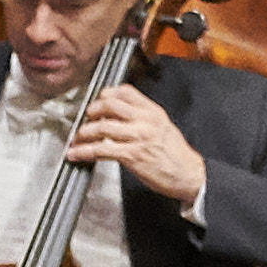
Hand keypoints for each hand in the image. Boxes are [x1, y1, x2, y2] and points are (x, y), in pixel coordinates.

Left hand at [71, 82, 209, 208]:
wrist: (189, 174)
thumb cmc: (176, 155)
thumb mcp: (162, 127)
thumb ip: (142, 118)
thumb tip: (118, 115)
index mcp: (153, 111)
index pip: (125, 91)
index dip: (106, 94)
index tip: (97, 100)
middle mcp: (145, 121)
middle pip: (110, 105)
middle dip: (91, 110)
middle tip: (85, 118)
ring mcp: (139, 137)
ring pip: (102, 127)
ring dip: (83, 132)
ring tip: (77, 138)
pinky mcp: (132, 156)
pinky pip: (101, 150)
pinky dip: (84, 151)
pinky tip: (76, 153)